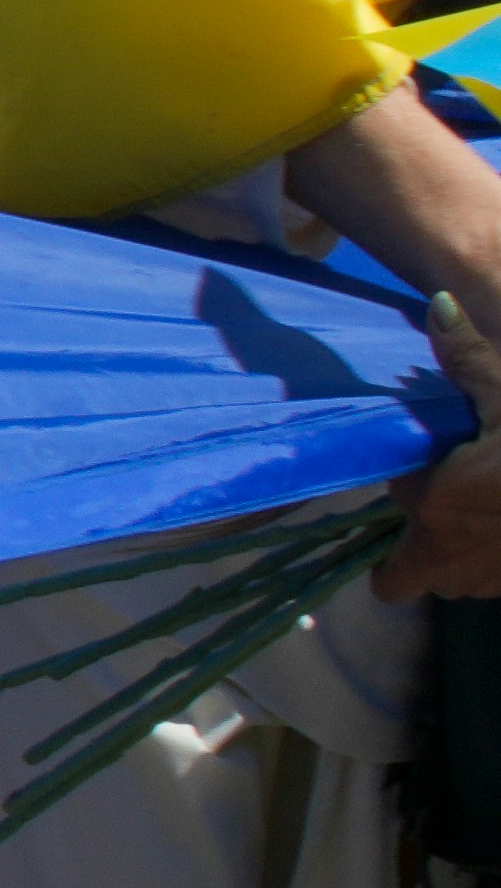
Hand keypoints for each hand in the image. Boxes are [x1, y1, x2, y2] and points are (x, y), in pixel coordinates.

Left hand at [398, 292, 500, 600]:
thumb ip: (469, 359)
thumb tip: (439, 303)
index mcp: (434, 505)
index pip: (397, 494)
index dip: (416, 474)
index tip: (446, 454)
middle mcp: (451, 556)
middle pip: (403, 571)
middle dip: (418, 542)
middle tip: (452, 498)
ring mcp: (488, 582)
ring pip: (449, 580)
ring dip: (458, 553)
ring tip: (493, 507)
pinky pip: (489, 583)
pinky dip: (495, 561)